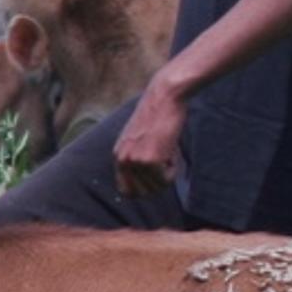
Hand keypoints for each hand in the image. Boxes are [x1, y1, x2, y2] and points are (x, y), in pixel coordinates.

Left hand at [113, 79, 186, 195]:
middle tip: (166, 167)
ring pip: (156, 187)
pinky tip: (172, 150)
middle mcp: (122, 160)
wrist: (164, 97)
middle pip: (140, 194)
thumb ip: (138, 160)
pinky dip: (174, 170)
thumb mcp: (139, 140)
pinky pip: (166, 180)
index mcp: (118, 155)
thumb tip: (150, 187)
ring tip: (168, 152)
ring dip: (167, 175)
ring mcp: (135, 161)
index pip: (125, 191)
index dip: (142, 191)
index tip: (155, 181)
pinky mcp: (150, 160)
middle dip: (157, 186)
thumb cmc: (158, 115)